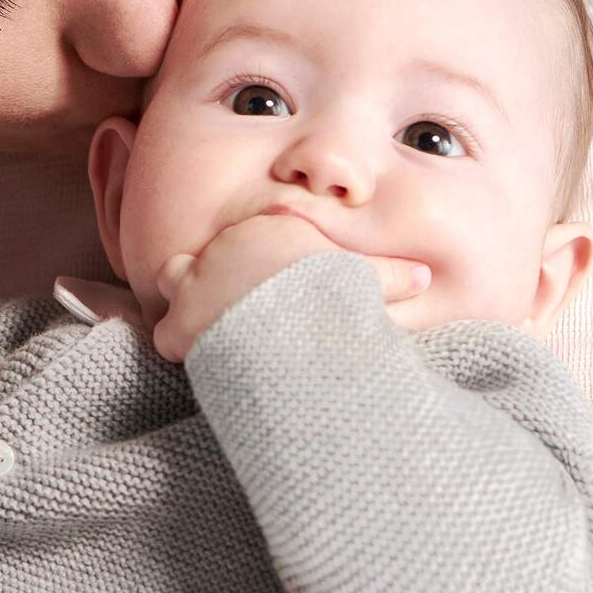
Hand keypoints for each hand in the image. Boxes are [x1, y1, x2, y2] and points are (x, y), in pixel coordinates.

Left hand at [152, 213, 430, 361]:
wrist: (291, 322)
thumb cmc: (327, 293)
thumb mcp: (363, 279)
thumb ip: (389, 275)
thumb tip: (425, 275)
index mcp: (260, 234)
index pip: (243, 238)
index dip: (247, 262)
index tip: (261, 282)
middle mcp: (218, 253)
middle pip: (197, 253)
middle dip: (201, 274)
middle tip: (226, 299)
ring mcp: (193, 287)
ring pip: (169, 282)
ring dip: (184, 305)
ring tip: (208, 326)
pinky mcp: (181, 325)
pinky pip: (167, 336)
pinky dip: (180, 345)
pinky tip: (201, 358)